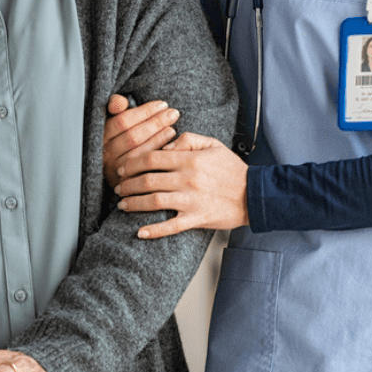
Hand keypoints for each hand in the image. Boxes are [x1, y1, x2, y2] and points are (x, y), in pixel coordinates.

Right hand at [103, 95, 178, 188]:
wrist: (120, 169)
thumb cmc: (120, 136)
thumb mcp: (115, 118)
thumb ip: (115, 105)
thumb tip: (120, 102)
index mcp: (102, 135)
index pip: (123, 121)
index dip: (145, 112)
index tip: (162, 104)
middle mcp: (105, 153)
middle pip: (133, 136)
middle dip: (156, 123)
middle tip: (173, 113)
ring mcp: (115, 169)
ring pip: (139, 152)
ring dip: (158, 138)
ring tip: (172, 128)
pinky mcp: (126, 182)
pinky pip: (144, 168)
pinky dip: (158, 154)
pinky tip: (170, 146)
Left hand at [113, 132, 249, 237]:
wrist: (254, 194)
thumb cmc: (232, 169)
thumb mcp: (213, 144)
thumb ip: (188, 139)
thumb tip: (165, 145)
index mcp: (189, 159)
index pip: (152, 158)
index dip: (132, 162)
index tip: (122, 167)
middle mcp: (187, 179)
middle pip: (147, 180)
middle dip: (127, 184)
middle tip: (117, 187)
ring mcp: (191, 201)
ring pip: (153, 202)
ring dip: (134, 203)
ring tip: (122, 205)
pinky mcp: (196, 218)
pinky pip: (170, 226)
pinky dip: (153, 230)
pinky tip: (140, 232)